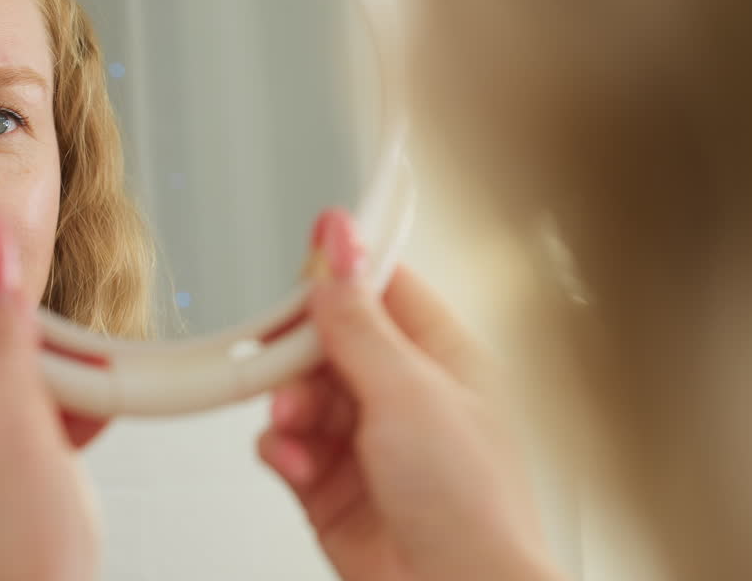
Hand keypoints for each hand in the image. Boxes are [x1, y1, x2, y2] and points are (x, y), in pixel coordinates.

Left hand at [0, 218, 98, 580]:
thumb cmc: (17, 567)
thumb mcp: (18, 430)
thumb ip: (3, 336)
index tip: (29, 297)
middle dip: (28, 358)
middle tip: (77, 356)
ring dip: (45, 395)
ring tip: (95, 394)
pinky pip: (2, 451)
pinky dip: (44, 434)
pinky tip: (86, 430)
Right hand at [259, 210, 559, 580]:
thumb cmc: (471, 504)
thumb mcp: (409, 392)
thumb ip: (360, 322)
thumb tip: (339, 248)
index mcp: (440, 357)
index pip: (384, 288)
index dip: (343, 267)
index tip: (305, 251)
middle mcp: (404, 395)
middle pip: (330, 339)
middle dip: (300, 348)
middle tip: (279, 352)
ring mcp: (367, 441)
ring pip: (302, 392)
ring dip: (288, 402)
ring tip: (295, 421)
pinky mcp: (332, 485)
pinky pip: (288, 445)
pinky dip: (283, 448)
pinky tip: (296, 461)